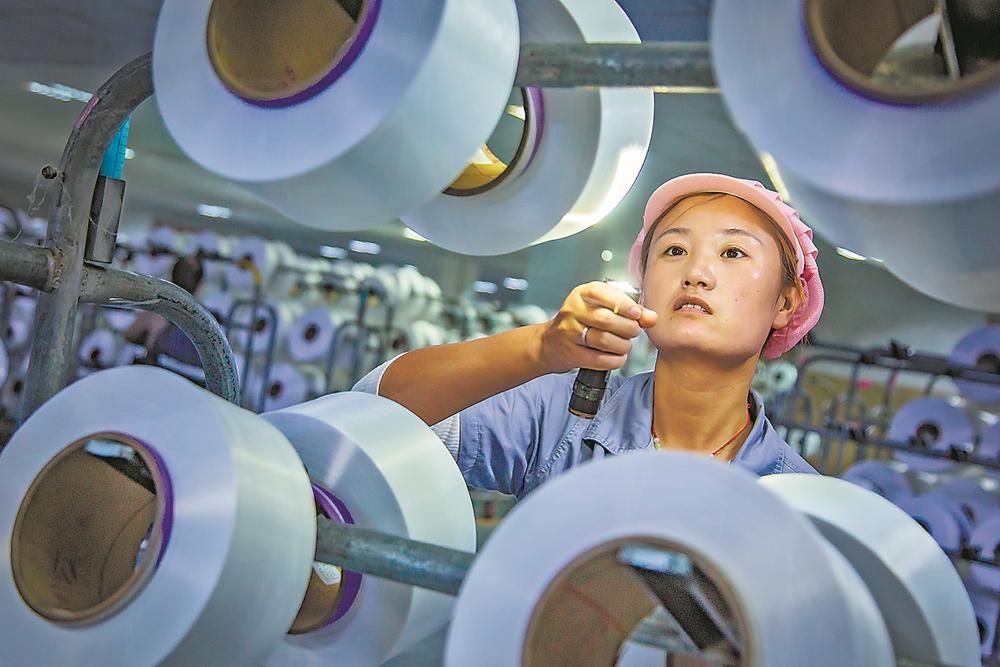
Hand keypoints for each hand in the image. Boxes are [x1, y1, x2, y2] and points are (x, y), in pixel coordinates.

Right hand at [537, 281, 657, 373]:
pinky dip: (614, 360)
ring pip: (603, 340)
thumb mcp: (600, 308)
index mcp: (581, 294)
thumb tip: (652, 318)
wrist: (550, 343)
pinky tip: (617, 357)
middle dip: (627, 328)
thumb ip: (628, 311)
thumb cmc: (579, 322)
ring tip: (625, 345)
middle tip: (633, 332)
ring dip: (622, 345)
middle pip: (606, 319)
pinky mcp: (570, 353)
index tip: (637, 313)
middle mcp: (572, 311)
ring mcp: (569, 333)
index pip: (602, 293)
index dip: (623, 304)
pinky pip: (598, 359)